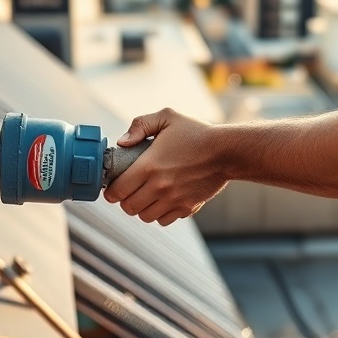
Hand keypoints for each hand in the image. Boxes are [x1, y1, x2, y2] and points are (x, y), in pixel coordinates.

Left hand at [103, 108, 228, 225]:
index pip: (117, 190)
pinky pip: (163, 220)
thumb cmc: (196, 132)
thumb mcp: (167, 117)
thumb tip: (122, 142)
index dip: (111, 191)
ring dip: (141, 208)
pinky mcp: (187, 208)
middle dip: (124, 200)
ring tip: (145, 196)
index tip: (113, 185)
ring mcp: (173, 200)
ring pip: (144, 217)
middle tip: (129, 190)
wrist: (226, 151)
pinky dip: (159, 214)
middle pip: (128, 207)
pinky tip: (162, 200)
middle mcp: (159, 187)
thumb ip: (140, 125)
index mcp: (149, 165)